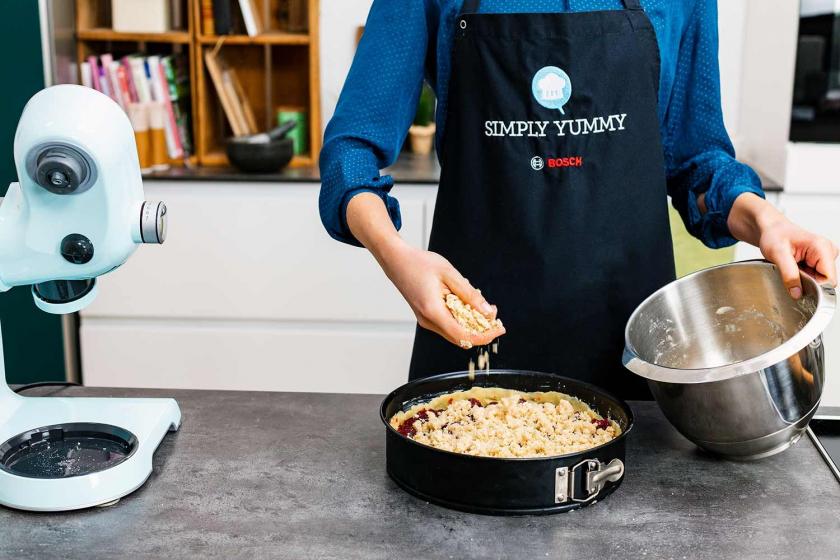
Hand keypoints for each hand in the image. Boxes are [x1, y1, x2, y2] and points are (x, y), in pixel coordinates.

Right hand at [378, 240, 505, 346]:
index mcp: (433, 312)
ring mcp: (425, 320)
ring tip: (481, 304)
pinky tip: (466, 302)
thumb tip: (487, 312)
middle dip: (481, 329)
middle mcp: (428, 321)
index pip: (463, 336)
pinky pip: (448, 324)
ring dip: (471, 323)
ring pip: (455, 332)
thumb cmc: (419, 263)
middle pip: (460, 338)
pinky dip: (461, 318)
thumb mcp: (449, 274)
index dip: (485, 336)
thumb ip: (469, 294)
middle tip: (492, 311)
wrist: (396, 261)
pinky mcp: (426, 317)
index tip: (499, 328)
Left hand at [728, 193, 838, 297]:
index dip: (814, 287)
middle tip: (790, 272)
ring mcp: (825, 257)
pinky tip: (795, 268)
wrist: (772, 230)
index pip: (829, 279)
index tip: (798, 285)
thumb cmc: (775, 235)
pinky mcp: (819, 261)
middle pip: (825, 281)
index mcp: (822, 248)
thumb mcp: (777, 254)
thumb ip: (789, 274)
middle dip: (808, 283)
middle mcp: (827, 252)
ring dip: (804, 279)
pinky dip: (804, 277)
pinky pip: (815, 277)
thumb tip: (797, 293)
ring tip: (791, 268)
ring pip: (819, 280)